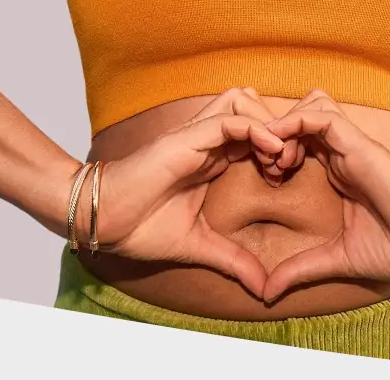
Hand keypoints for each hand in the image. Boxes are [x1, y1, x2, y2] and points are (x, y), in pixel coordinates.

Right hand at [86, 88, 290, 294]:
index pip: (254, 136)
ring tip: (279, 157)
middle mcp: (206, 142)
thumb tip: (263, 287)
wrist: (101, 221)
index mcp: (210, 161)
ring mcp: (195, 137)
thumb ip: (233, 260)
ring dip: (268, 124)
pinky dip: (254, 129)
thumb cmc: (138, 228)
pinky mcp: (185, 139)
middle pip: (254, 109)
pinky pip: (228, 120)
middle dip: (279, 129)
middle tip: (288, 163)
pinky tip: (272, 151)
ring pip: (243, 102)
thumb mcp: (199, 246)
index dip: (278, 148)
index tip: (287, 177)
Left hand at [259, 90, 389, 300]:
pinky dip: (294, 124)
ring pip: (310, 105)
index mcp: (339, 171)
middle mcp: (344, 153)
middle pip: (301, 115)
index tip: (267, 179)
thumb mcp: (335, 259)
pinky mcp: (359, 145)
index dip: (275, 150)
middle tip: (266, 166)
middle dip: (274, 133)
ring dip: (284, 124)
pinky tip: (281, 154)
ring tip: (276, 159)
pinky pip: (321, 115)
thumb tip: (267, 292)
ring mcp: (352, 146)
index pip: (300, 139)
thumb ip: (300, 268)